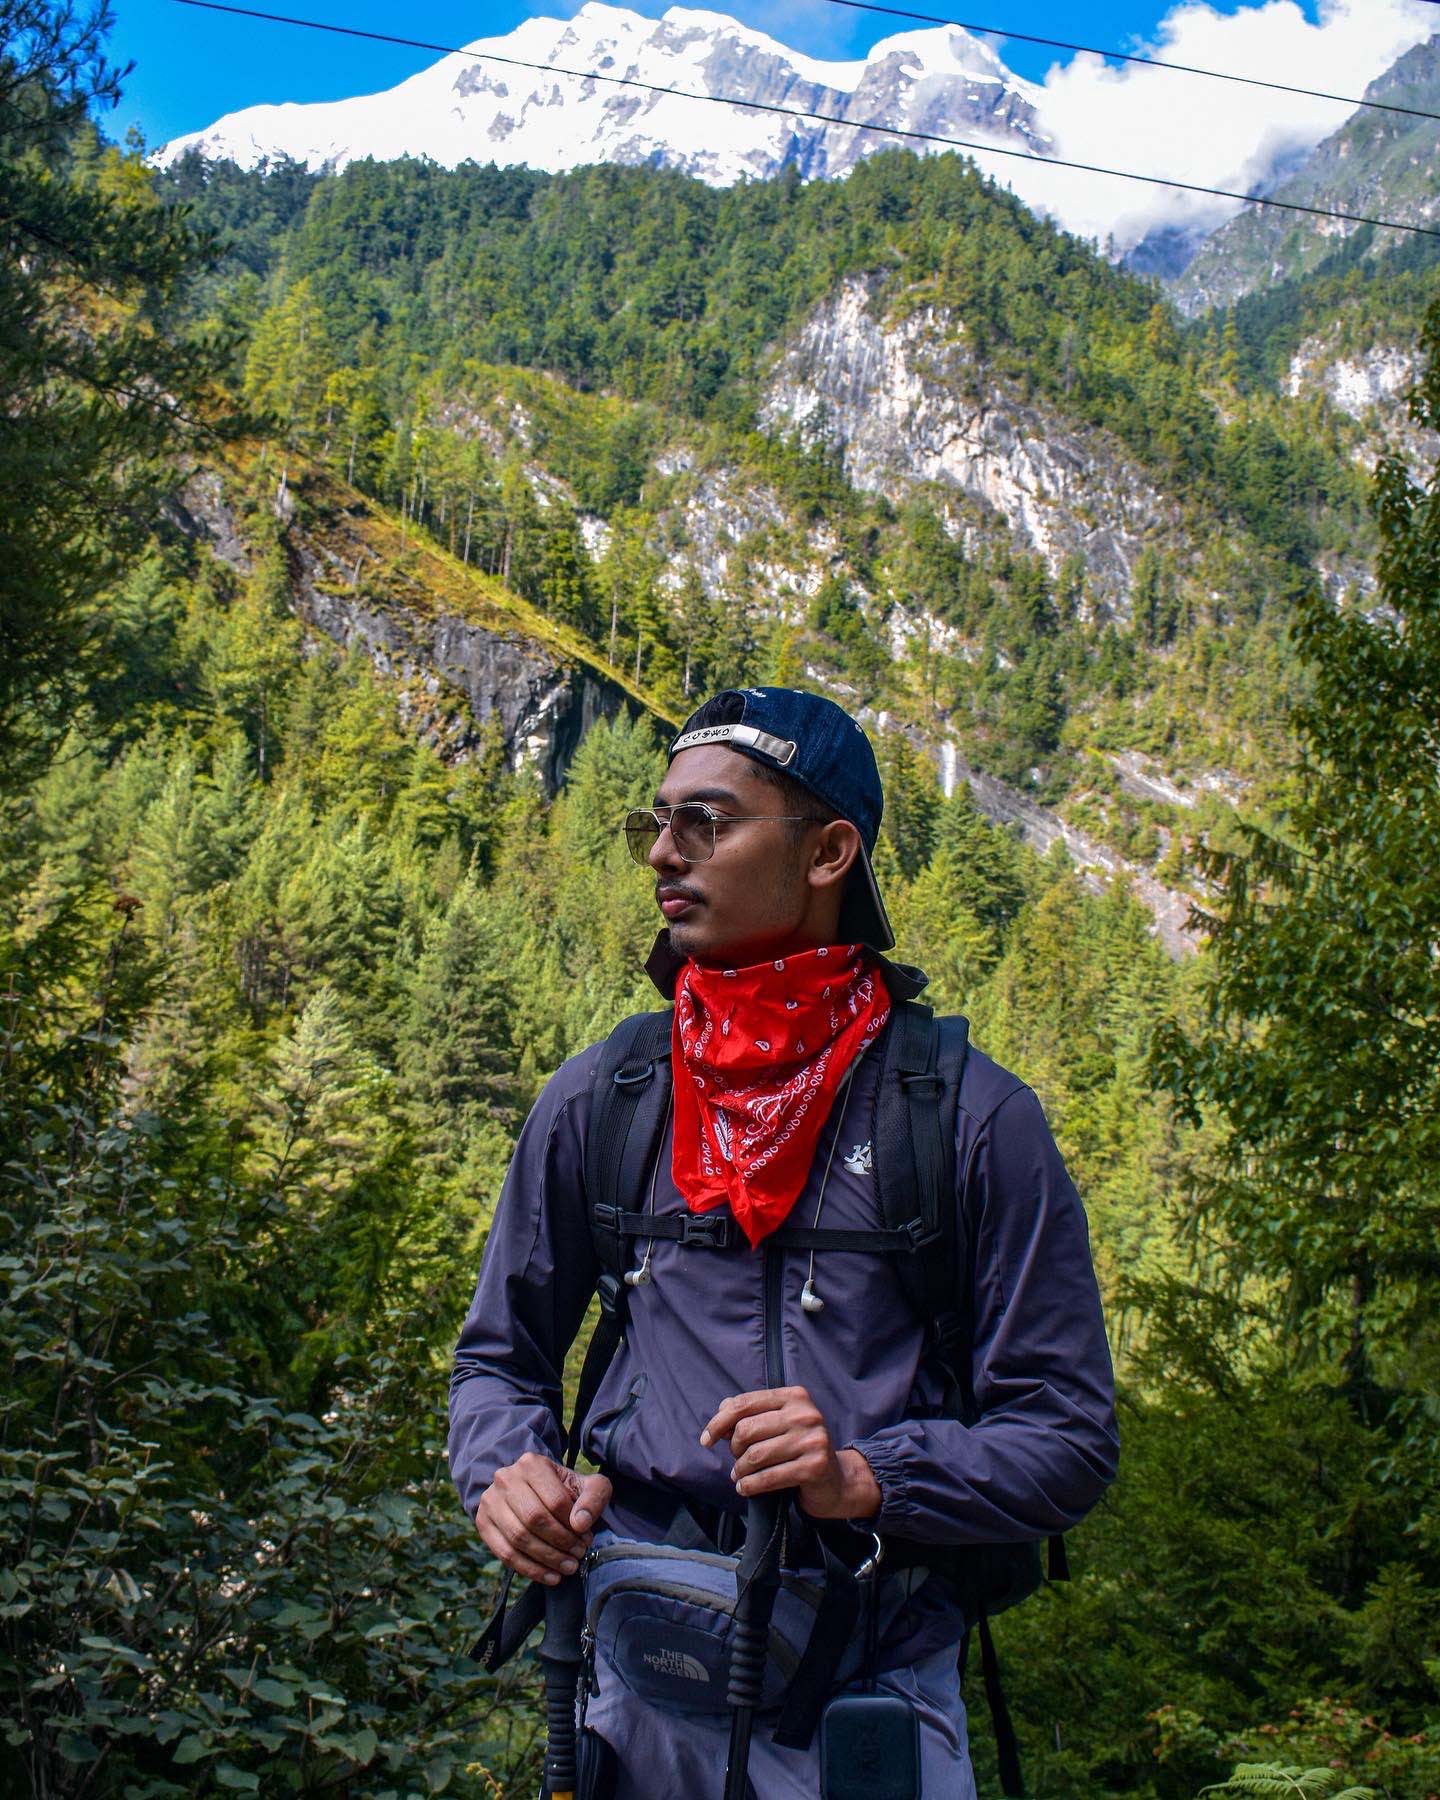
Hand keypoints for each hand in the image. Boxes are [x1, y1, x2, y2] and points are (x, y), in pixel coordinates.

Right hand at [474, 1452, 611, 1585]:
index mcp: (532, 1464)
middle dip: (560, 1543)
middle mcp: (506, 1478)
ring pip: (519, 1538)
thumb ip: (593, 1497)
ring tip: (568, 1567)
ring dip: (547, 1559)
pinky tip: (551, 1577)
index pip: (555, 1500)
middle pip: (535, 1519)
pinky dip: (530, 1569)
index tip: (586, 1538)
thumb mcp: (587, 1485)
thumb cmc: (563, 1491)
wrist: (531, 1491)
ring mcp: (490, 1500)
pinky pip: (505, 1553)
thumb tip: (580, 1523)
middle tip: (578, 1555)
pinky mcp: (483, 1522)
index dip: (573, 1525)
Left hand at [700, 1386, 881, 1520]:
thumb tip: (721, 1413)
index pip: (744, 1403)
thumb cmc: (798, 1449)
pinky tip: (745, 1488)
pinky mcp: (814, 1467)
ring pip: (755, 1455)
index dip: (719, 1422)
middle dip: (734, 1450)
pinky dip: (749, 1485)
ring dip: (740, 1470)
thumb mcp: (777, 1425)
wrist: (835, 1481)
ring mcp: (813, 1439)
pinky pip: (768, 1477)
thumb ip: (750, 1414)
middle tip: (737, 1461)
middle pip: (747, 1429)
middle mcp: (806, 1414)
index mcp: (794, 1396)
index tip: (706, 1440)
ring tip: (740, 1476)